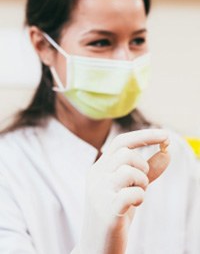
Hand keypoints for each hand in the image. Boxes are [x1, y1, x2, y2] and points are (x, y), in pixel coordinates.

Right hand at [79, 129, 169, 253]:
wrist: (98, 246)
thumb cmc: (117, 212)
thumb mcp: (132, 186)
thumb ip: (149, 170)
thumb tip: (167, 152)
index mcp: (100, 168)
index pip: (122, 142)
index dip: (144, 136)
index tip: (166, 135)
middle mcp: (96, 176)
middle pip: (126, 153)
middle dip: (143, 166)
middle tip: (143, 182)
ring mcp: (99, 192)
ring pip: (128, 170)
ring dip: (142, 182)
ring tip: (138, 194)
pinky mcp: (106, 210)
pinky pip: (131, 193)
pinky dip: (139, 197)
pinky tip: (134, 205)